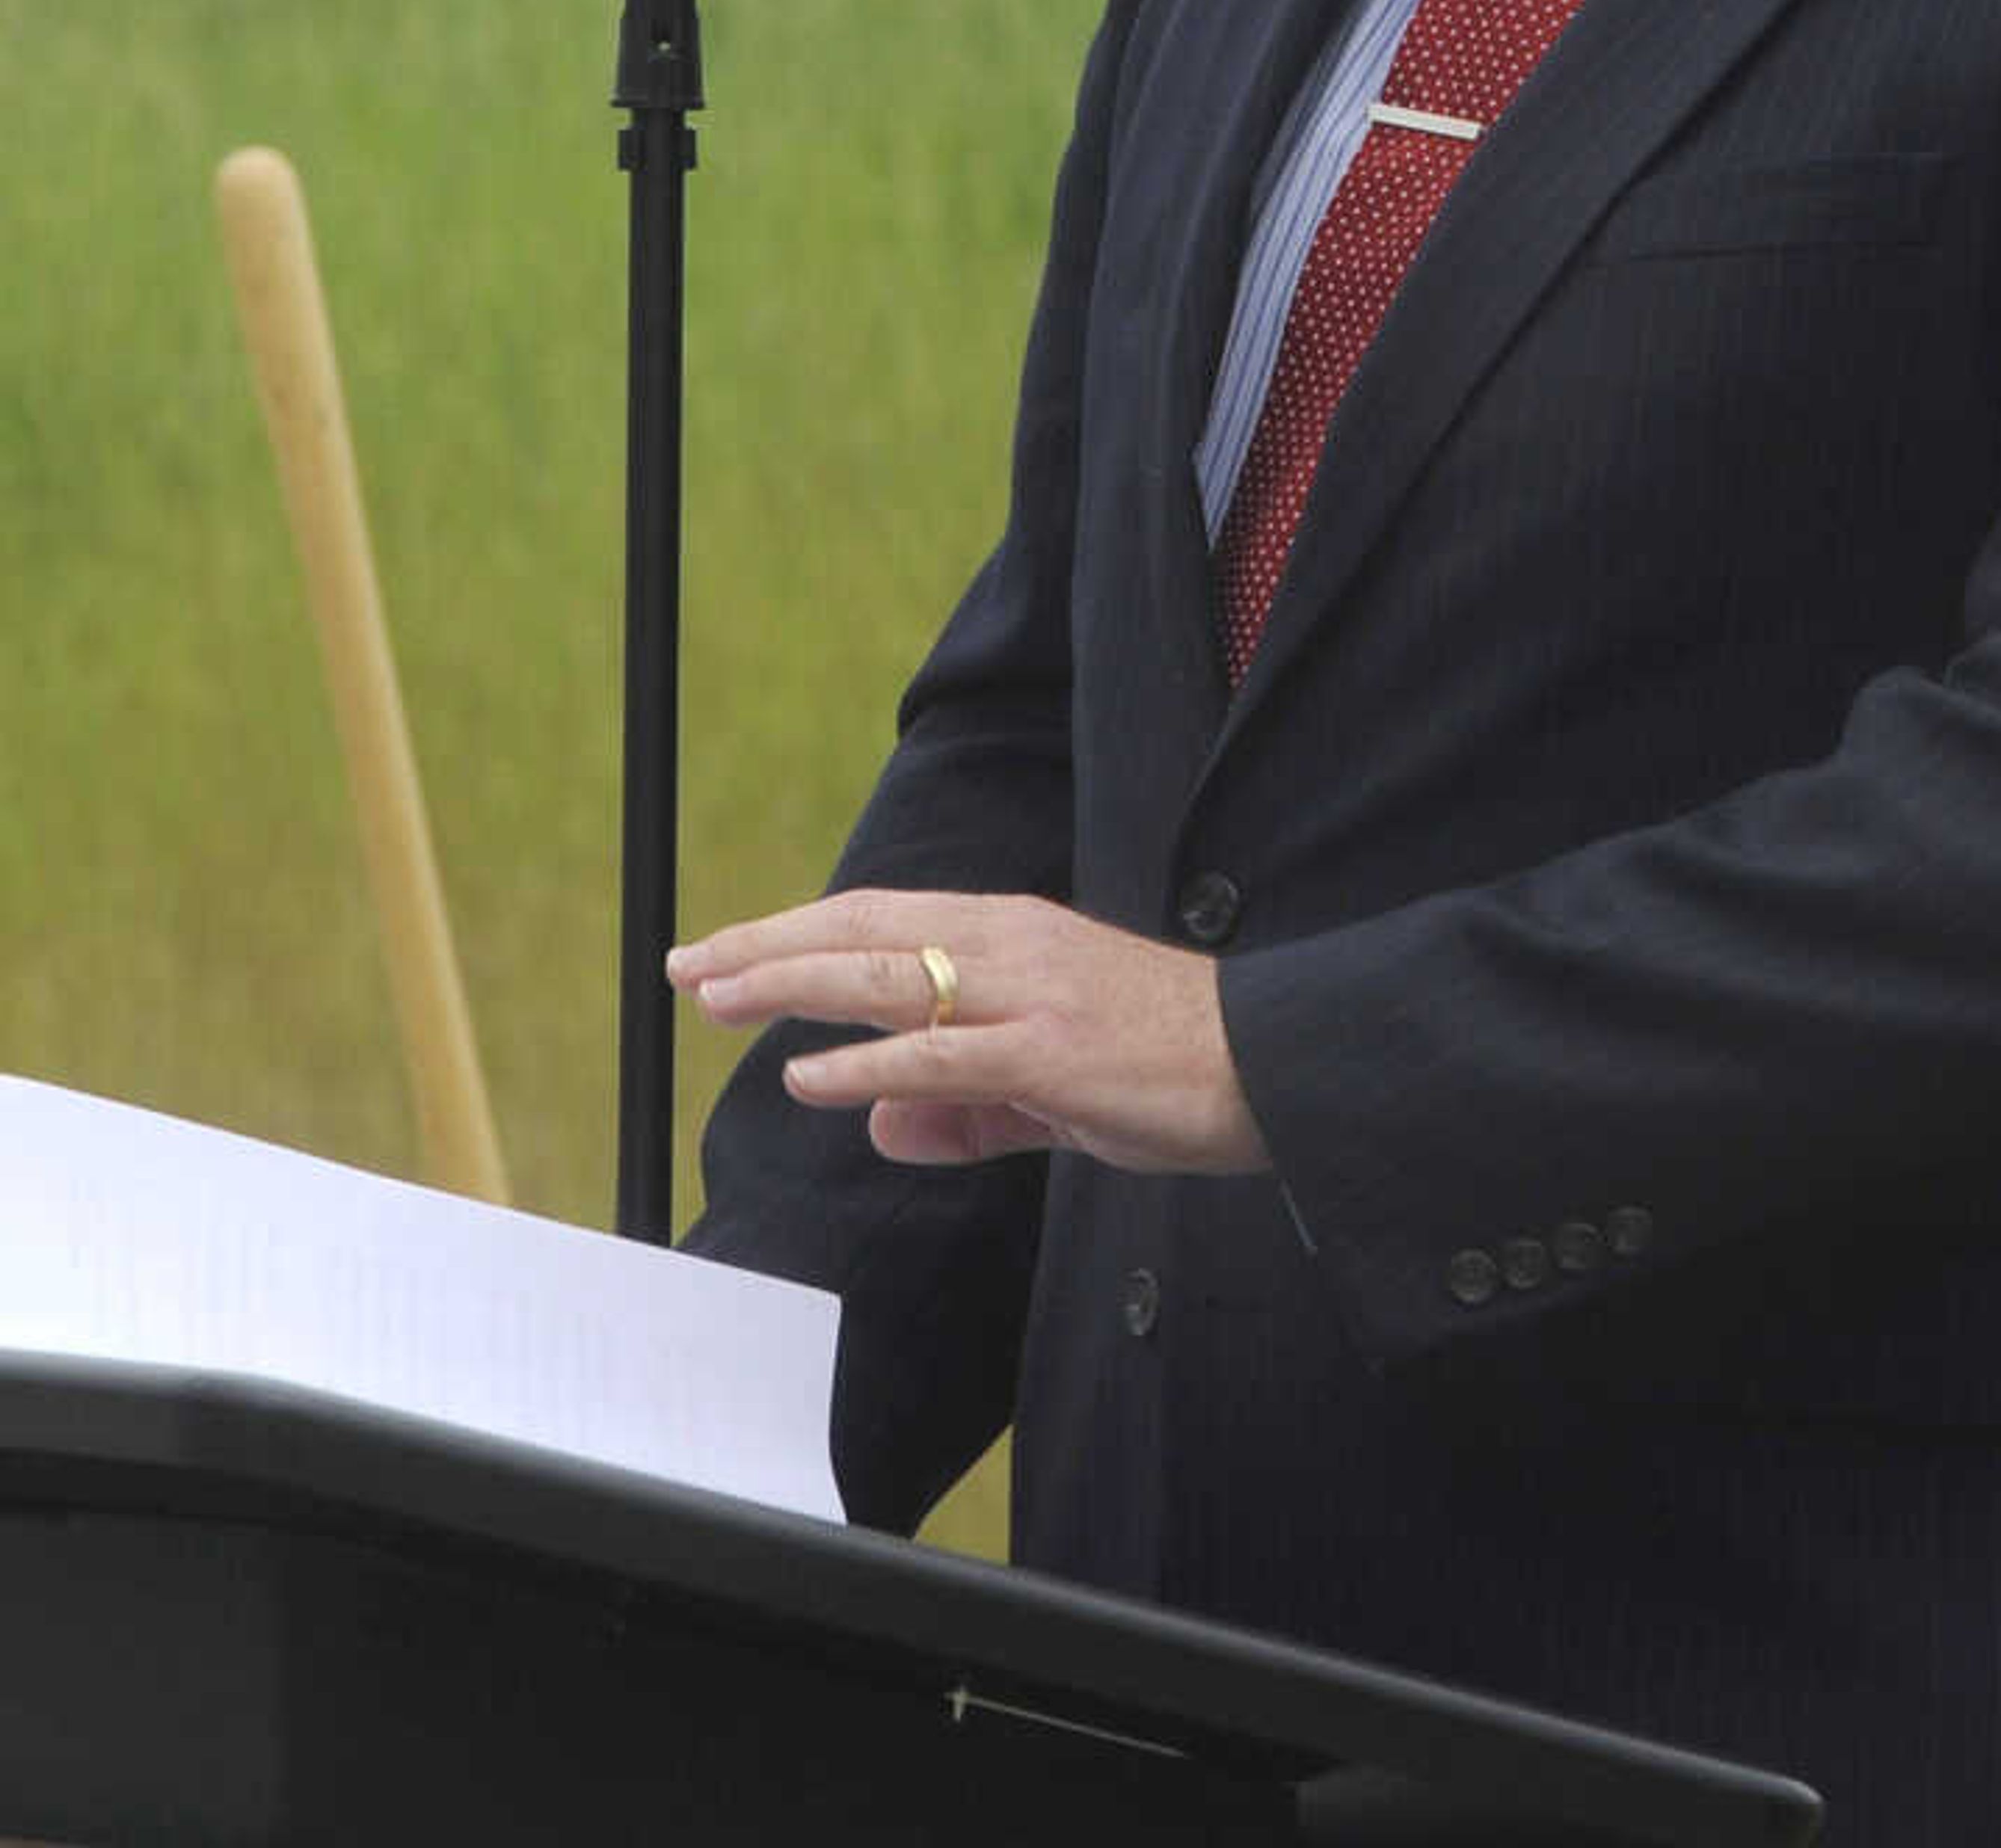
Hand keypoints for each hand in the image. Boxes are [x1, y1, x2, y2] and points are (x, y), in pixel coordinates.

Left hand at [668, 890, 1270, 1176]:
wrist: (1271, 1064)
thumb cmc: (1169, 1066)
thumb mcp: (1048, 1087)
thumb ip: (963, 1108)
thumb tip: (877, 1124)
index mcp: (1013, 934)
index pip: (880, 917)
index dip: (794, 933)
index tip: (722, 954)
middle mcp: (1013, 945)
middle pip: (866, 929)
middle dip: (767, 947)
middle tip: (688, 966)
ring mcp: (1032, 994)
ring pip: (890, 975)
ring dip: (794, 985)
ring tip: (720, 999)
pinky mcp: (1052, 1053)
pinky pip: (943, 1055)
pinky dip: (870, 1064)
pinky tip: (813, 1077)